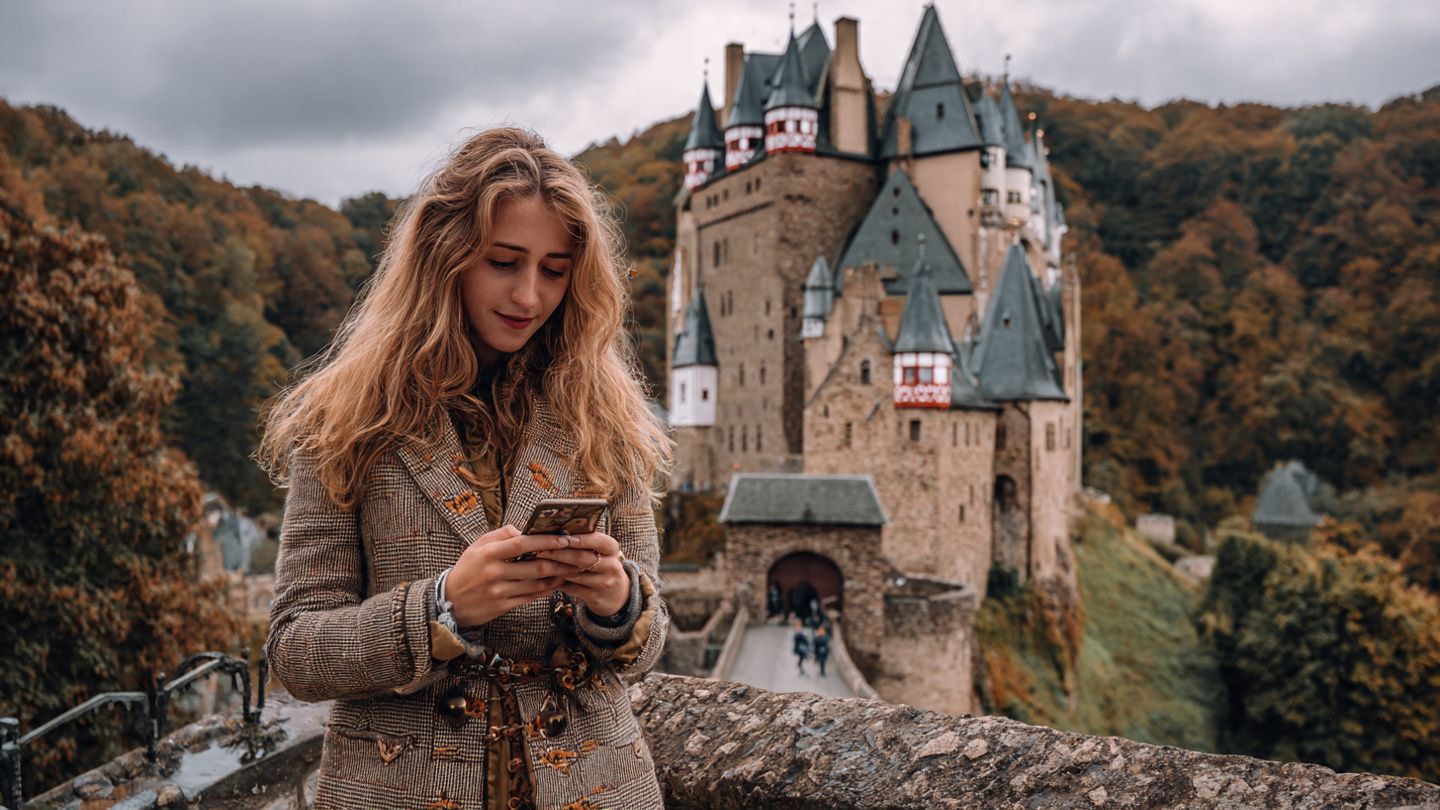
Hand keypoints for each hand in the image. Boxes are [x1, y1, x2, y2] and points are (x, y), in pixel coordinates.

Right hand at [444, 525, 580, 625]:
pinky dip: (546, 590)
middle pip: (536, 567)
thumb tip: (525, 529)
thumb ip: (501, 535)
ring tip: (572, 570)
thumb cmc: (467, 569)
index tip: (565, 540)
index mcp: (488, 553)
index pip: (523, 544)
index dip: (546, 541)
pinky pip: (531, 597)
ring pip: (537, 584)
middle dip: (561, 562)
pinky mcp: (503, 606)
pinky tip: (557, 584)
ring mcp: (499, 591)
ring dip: (557, 577)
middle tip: (578, 557)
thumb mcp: (477, 547)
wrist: (449, 602)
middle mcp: (495, 572)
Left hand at [533, 531, 627, 616]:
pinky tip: (545, 578)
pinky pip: (572, 589)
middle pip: (583, 558)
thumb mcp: (599, 553)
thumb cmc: (600, 566)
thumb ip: (582, 543)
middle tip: (541, 550)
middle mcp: (612, 565)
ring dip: (556, 568)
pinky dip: (558, 583)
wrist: (616, 595)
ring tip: (539, 563)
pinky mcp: (595, 597)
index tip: (560, 537)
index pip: (597, 540)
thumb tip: (553, 533)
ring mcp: (605, 583)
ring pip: (575, 575)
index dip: (578, 539)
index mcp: (611, 549)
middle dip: (560, 553)